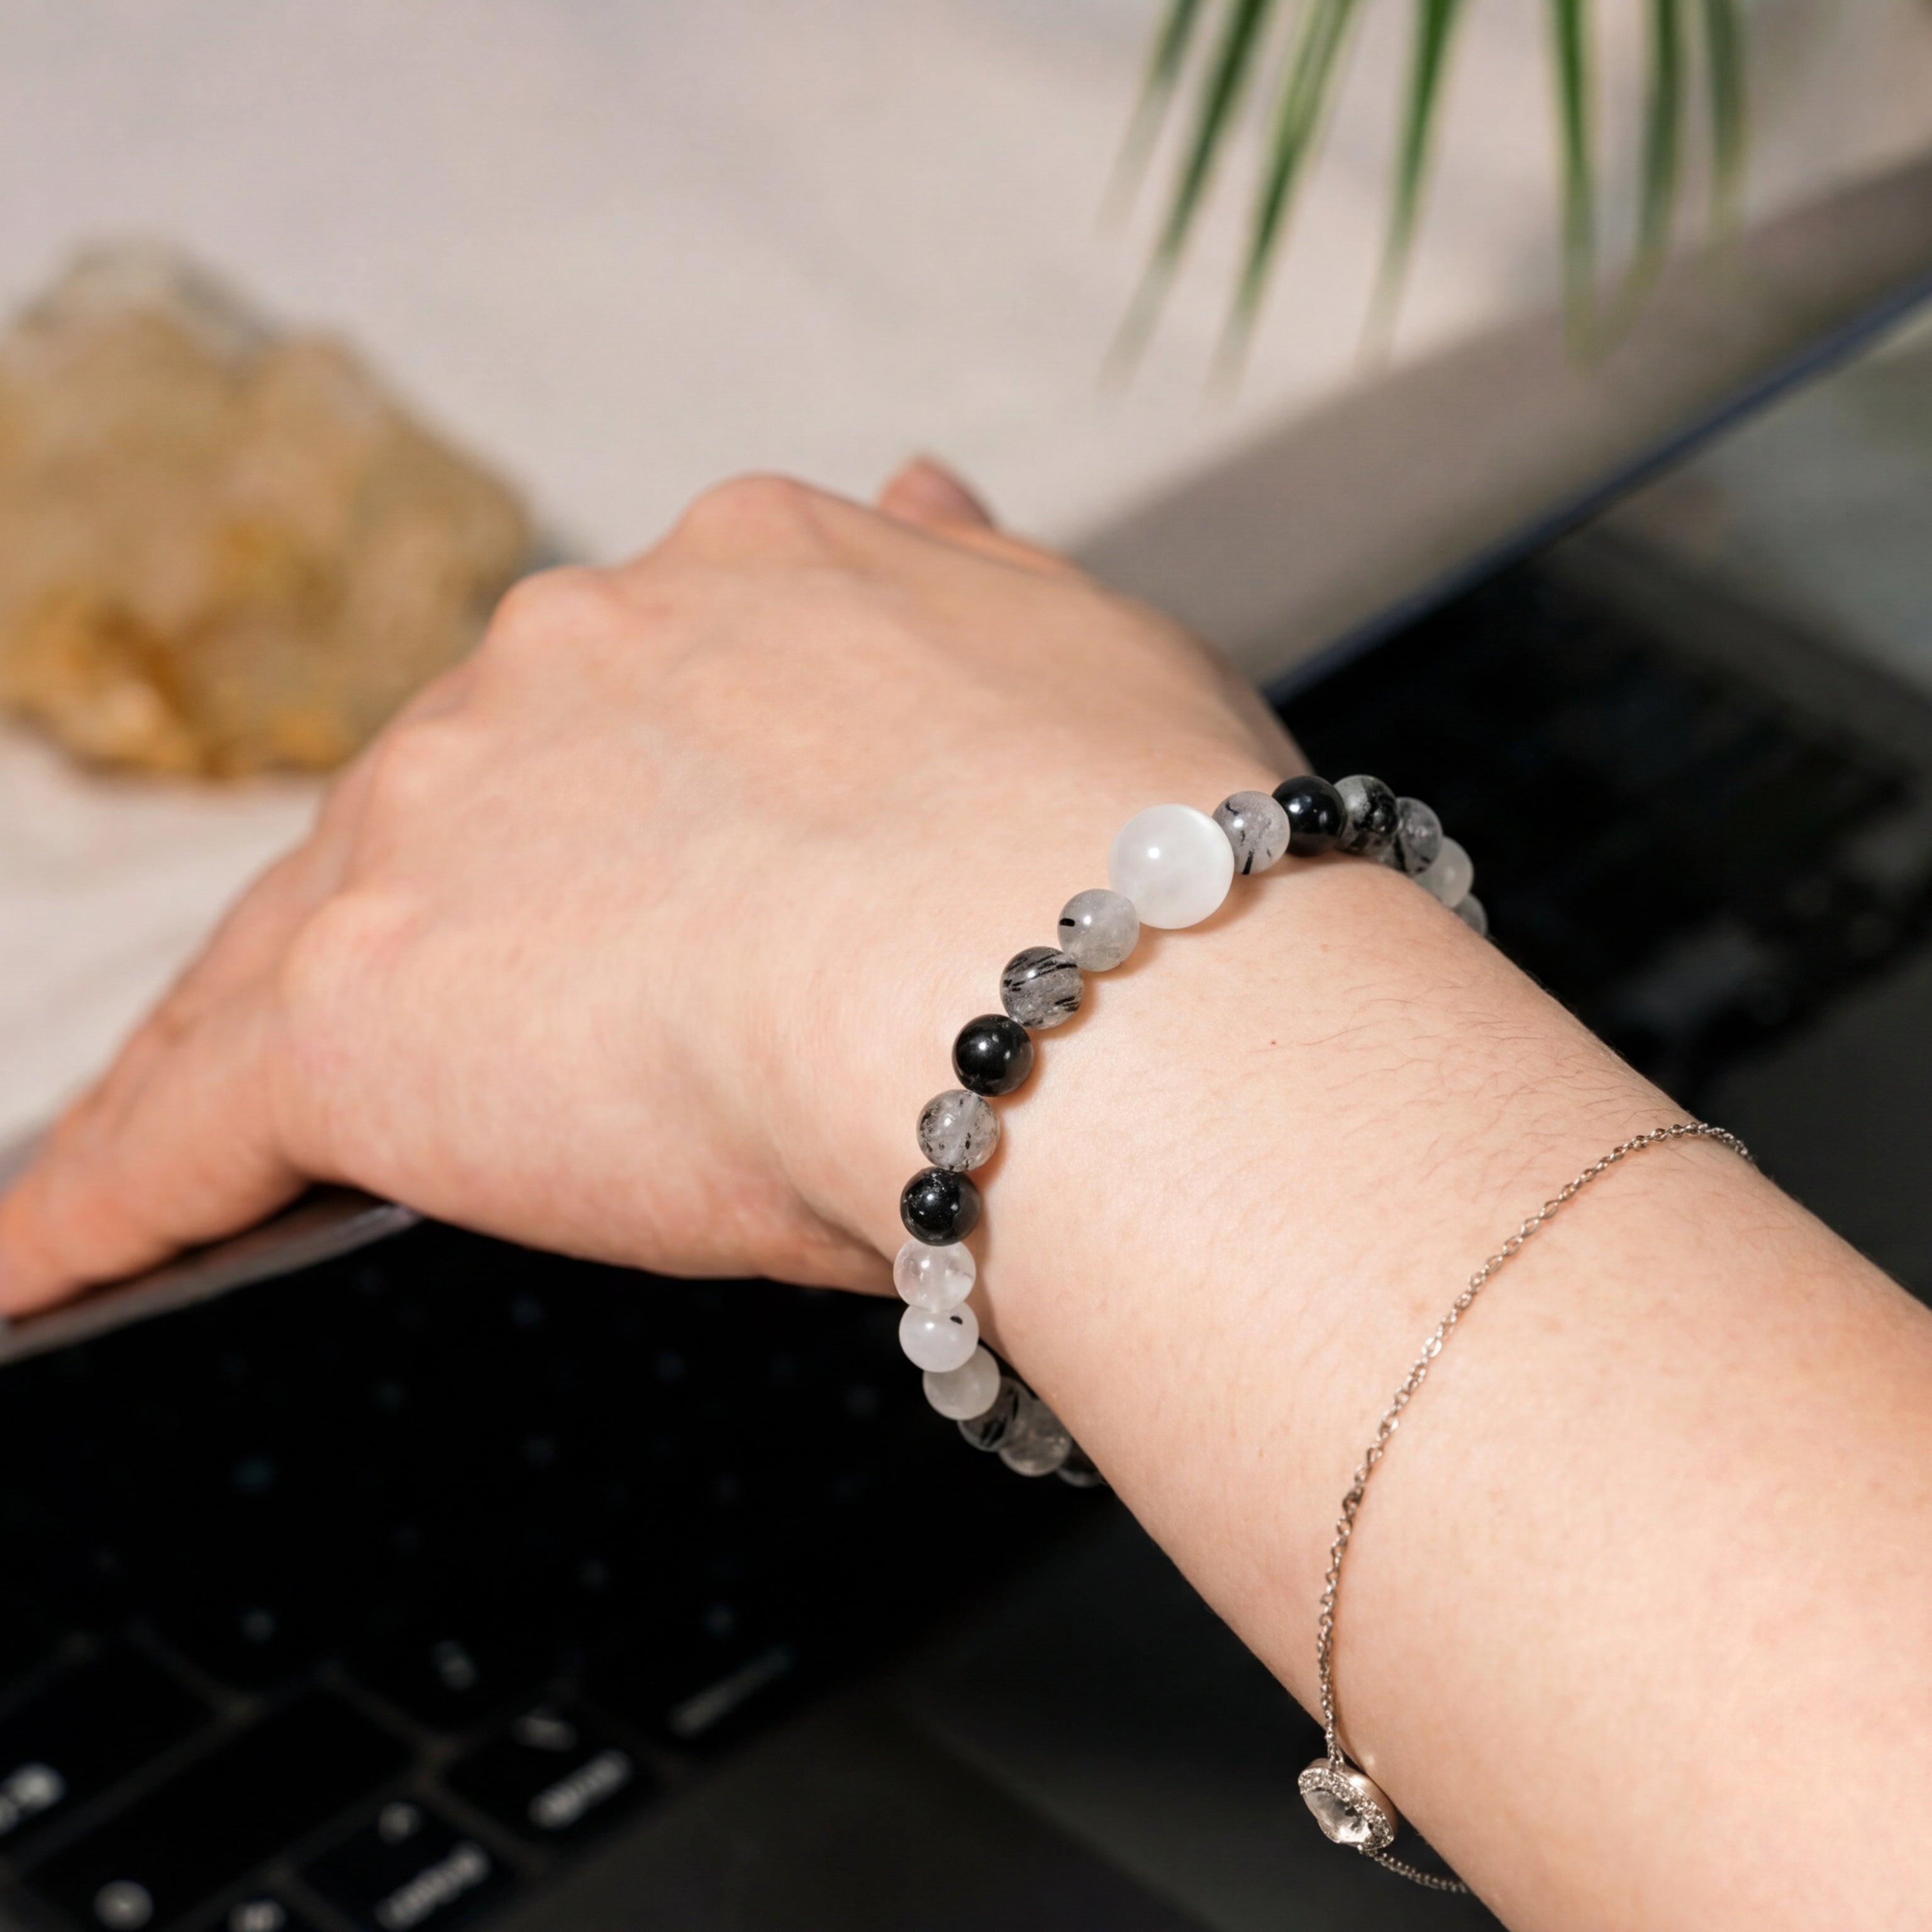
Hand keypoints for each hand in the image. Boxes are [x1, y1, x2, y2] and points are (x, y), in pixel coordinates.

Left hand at [0, 459, 1294, 1312]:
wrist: (1105, 992)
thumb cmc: (1150, 877)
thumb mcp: (1079, 669)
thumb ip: (962, 587)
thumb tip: (921, 494)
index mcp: (746, 586)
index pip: (594, 714)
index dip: (567, 821)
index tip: (561, 891)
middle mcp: (572, 660)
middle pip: (429, 823)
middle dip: (425, 938)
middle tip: (428, 1059)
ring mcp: (452, 817)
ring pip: (299, 958)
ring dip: (246, 1063)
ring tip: (176, 1174)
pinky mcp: (369, 1008)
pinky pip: (193, 1121)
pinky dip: (114, 1195)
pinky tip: (50, 1258)